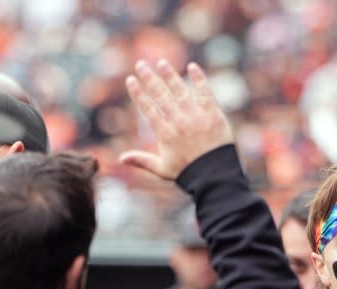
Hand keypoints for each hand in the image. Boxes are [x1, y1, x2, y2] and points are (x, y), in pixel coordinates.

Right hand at [120, 60, 232, 179]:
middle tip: (141, 64)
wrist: (215, 176)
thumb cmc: (188, 173)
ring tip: (162, 63)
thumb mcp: (162, 169)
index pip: (147, 108)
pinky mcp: (213, 114)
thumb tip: (121, 158)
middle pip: (160, 95)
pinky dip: (199, 79)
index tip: (130, 80)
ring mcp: (195, 116)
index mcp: (164, 133)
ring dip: (169, 75)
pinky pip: (205, 92)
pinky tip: (192, 66)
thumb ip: (142, 160)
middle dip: (149, 78)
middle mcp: (178, 121)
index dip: (138, 93)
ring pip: (179, 91)